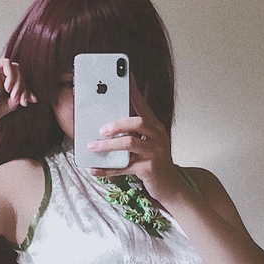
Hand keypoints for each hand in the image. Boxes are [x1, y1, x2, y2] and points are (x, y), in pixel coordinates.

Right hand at [0, 57, 36, 125]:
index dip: (26, 90)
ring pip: (13, 68)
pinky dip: (11, 75)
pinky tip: (8, 88)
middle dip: (23, 87)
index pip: (17, 82)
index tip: (31, 101)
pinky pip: (5, 63)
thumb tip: (23, 98)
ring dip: (18, 81)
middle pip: (17, 74)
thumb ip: (12, 103)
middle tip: (23, 100)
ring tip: (15, 95)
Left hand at [86, 76, 181, 203]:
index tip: (125, 77)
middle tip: (101, 128)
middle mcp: (157, 136)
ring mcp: (155, 152)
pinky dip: (107, 169)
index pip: (142, 105)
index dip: (133, 91)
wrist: (170, 186)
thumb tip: (103, 124)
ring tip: (92, 146)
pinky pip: (124, 167)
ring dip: (108, 145)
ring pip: (130, 143)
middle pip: (138, 122)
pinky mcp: (149, 169)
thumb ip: (130, 132)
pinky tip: (94, 169)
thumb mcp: (145, 142)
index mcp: (155, 126)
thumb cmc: (153, 161)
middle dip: (117, 123)